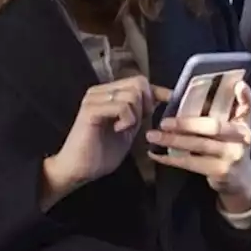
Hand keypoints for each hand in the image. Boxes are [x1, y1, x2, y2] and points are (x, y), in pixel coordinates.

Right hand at [44, 76, 171, 199]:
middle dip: (145, 104)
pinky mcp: (91, 109)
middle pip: (138, 83)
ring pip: (132, 94)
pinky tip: (118, 129)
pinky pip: (121, 106)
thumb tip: (160, 100)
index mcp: (109, 94)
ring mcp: (94, 98)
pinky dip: (126, 120)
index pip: (139, 81)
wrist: (79, 170)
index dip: (158, 91)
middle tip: (137, 123)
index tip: (171, 100)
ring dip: (135, 115)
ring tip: (123, 128)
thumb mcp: (129, 129)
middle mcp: (101, 91)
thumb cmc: (101, 153)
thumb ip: (140, 113)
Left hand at [146, 79, 250, 212]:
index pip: (249, 105)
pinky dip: (171, 159)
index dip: (245, 96)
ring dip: (173, 141)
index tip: (238, 85)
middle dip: (186, 124)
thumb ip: (228, 108)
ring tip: (153, 136)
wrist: (240, 179)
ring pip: (199, 145)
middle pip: (214, 127)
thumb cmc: (230, 145)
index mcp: (244, 122)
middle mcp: (243, 138)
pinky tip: (156, 155)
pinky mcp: (221, 171)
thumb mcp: (234, 127)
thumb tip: (212, 87)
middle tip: (164, 122)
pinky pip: (191, 163)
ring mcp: (232, 156)